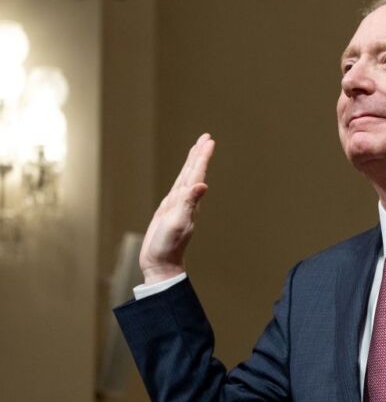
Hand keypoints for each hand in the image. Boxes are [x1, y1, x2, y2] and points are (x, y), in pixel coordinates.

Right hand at [139, 133, 214, 283]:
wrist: (161, 264)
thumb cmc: (169, 246)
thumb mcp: (178, 223)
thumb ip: (189, 203)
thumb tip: (202, 185)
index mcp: (188, 201)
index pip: (197, 173)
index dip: (202, 156)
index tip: (209, 140)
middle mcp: (185, 201)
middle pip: (193, 172)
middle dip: (199, 154)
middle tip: (206, 137)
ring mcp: (177, 206)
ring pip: (185, 178)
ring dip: (191, 164)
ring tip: (196, 150)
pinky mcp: (168, 211)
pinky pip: (177, 189)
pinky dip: (181, 179)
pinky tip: (184, 178)